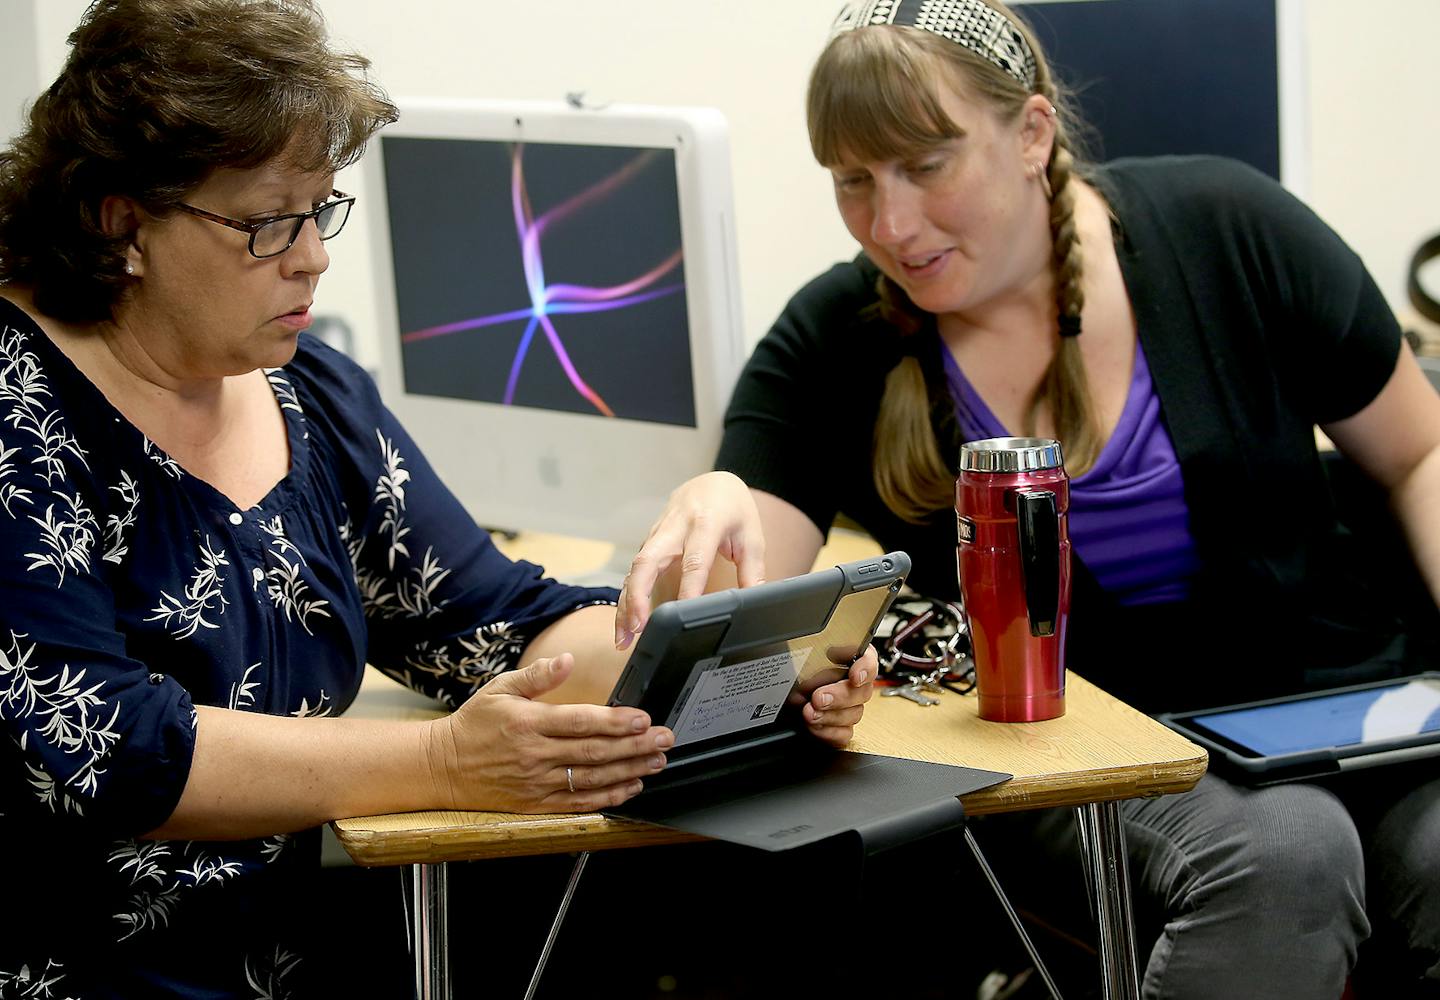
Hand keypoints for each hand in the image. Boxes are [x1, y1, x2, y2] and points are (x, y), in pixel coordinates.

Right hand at [428, 653, 673, 812]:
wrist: (442, 767)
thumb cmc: (474, 723)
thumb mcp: (500, 689)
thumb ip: (537, 676)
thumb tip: (567, 660)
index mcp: (528, 723)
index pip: (580, 722)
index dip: (615, 721)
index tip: (643, 717)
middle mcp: (535, 756)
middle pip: (594, 752)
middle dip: (635, 746)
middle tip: (664, 738)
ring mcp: (536, 783)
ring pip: (592, 779)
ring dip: (629, 771)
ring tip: (657, 762)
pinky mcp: (536, 804)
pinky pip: (579, 803)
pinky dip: (608, 797)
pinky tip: (631, 788)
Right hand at [615, 471, 765, 648]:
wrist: (713, 483)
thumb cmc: (734, 509)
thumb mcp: (751, 536)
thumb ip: (752, 571)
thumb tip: (754, 603)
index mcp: (706, 523)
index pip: (695, 559)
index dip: (689, 587)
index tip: (684, 612)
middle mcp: (675, 527)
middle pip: (649, 560)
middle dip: (639, 595)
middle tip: (639, 627)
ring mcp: (658, 534)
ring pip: (634, 568)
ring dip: (626, 603)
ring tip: (624, 637)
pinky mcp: (649, 542)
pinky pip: (634, 570)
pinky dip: (626, 597)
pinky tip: (625, 623)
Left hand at [795, 646, 877, 747]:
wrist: (786, 690)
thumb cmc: (799, 667)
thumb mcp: (805, 652)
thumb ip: (819, 647)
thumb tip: (829, 651)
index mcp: (853, 658)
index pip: (869, 660)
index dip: (865, 669)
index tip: (854, 676)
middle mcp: (856, 684)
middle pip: (861, 692)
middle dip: (839, 696)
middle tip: (819, 698)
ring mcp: (851, 707)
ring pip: (853, 715)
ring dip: (830, 716)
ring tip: (808, 712)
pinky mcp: (842, 727)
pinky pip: (843, 734)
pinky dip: (827, 731)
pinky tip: (813, 726)